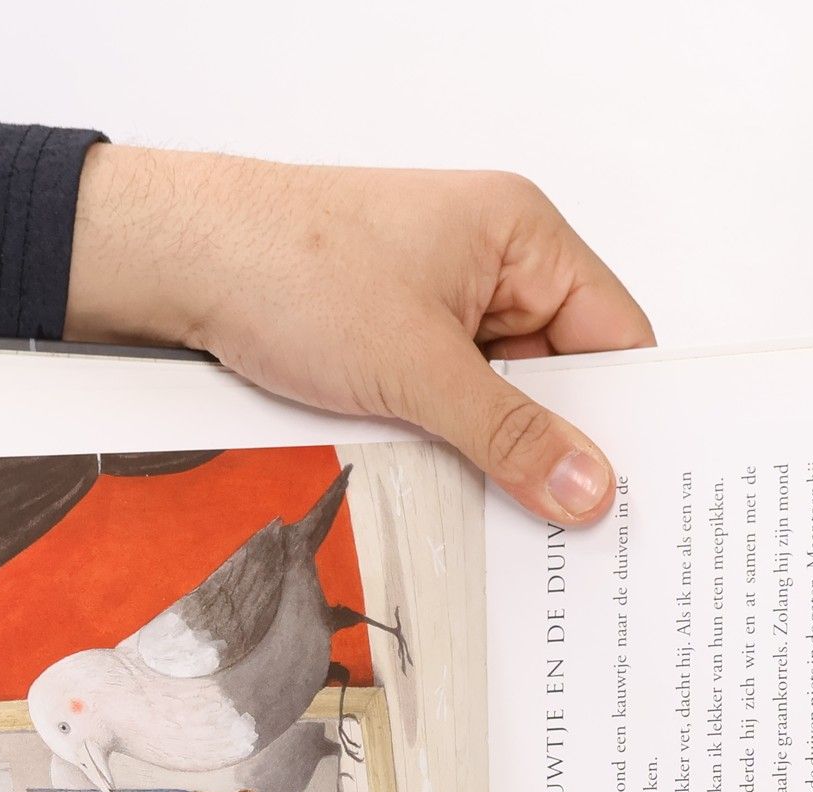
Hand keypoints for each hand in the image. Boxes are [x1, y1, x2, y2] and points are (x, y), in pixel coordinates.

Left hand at [65, 148, 652, 524]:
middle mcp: (495, 269)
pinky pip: (457, 414)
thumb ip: (509, 434)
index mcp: (524, 237)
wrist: (177, 264)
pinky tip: (459, 501)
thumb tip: (590, 487)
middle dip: (563, 450)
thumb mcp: (417, 367)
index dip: (630, 417)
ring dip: (502, 460)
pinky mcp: (403, 350)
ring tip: (514, 526)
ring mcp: (447, 311)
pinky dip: (458, 455)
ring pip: (507, 406)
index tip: (635, 494)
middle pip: (566, 379)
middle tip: (578, 533)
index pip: (618, 335)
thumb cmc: (288, 267)